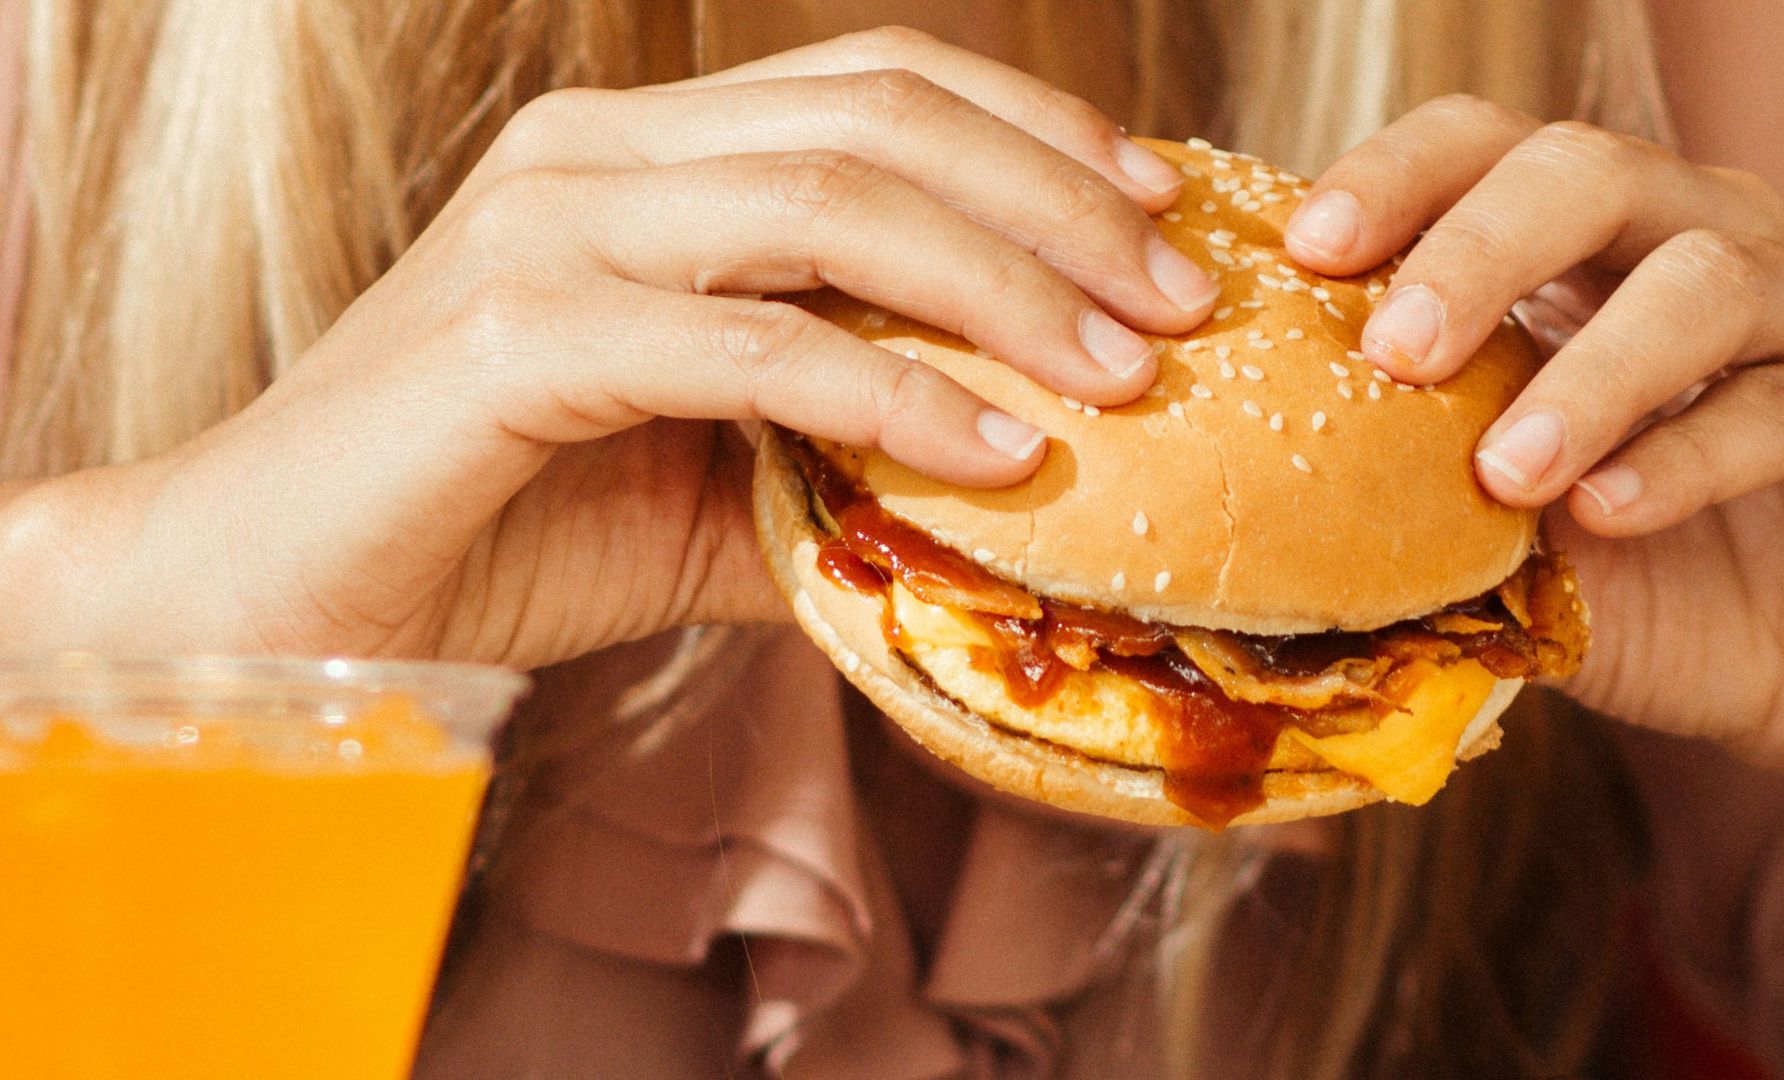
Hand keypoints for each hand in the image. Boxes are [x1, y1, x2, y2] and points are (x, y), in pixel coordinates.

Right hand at [2, 26, 1218, 668]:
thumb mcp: (707, 484)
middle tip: (1184, 301)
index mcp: (644, 156)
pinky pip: (754, 344)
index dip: (1035, 135)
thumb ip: (841, 462)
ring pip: (831, 204)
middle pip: (879, 123)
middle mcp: (599, 156)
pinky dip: (896, 391)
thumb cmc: (496, 529)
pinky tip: (1003, 450)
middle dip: (1060, 205)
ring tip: (1130, 370)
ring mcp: (553, 228)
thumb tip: (1016, 500)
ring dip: (1008, 285)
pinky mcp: (521, 333)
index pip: (875, 89)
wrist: (281, 599)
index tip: (1157, 215)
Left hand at [1283, 96, 1783, 1004]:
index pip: (1489, 149)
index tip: (1310, 250)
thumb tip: (1242, 517)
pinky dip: (1688, 456)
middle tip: (1396, 351)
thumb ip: (1406, 505)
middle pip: (1591, 170)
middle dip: (1477, 250)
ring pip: (1704, 277)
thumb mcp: (1509, 540)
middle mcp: (1702, 247)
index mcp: (1592, 253)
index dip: (1398, 177)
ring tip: (1500, 474)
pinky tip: (1608, 514)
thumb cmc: (1656, 586)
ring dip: (1587, 373)